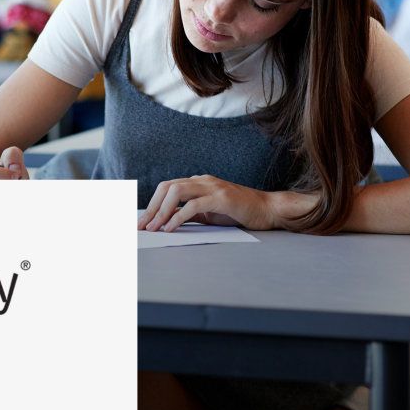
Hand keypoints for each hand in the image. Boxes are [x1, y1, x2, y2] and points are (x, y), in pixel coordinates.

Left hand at [137, 175, 318, 231]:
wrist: (268, 210)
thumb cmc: (239, 212)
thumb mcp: (209, 214)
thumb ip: (189, 214)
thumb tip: (165, 222)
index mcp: (198, 183)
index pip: (166, 188)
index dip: (151, 204)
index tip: (140, 222)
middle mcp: (203, 180)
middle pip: (167, 187)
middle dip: (151, 207)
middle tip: (141, 227)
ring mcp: (213, 187)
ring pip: (177, 191)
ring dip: (161, 211)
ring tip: (153, 228)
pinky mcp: (222, 198)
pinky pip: (194, 205)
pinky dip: (178, 216)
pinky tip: (171, 228)